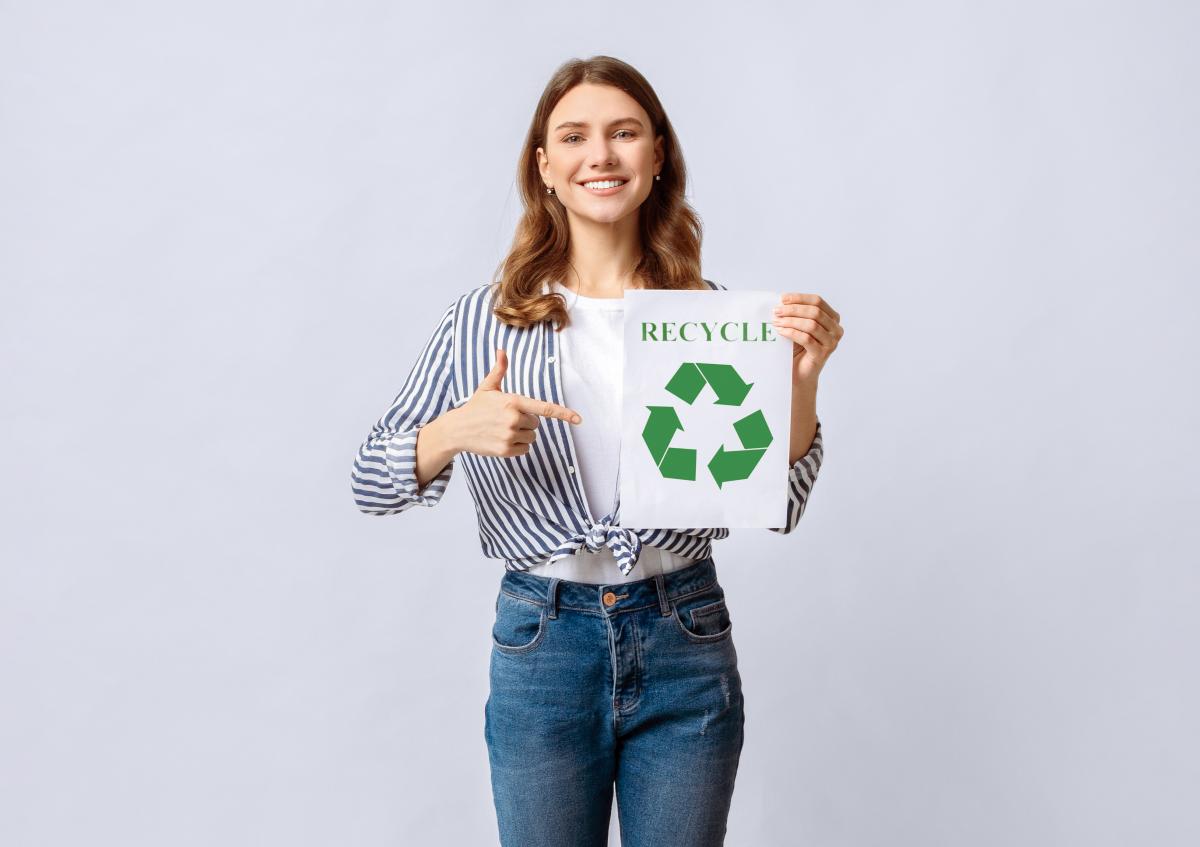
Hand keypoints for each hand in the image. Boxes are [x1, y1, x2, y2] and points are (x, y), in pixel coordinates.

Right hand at [449, 348, 582, 457]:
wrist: (457, 429)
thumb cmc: (475, 407)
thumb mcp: (487, 387)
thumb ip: (499, 369)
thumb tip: (502, 350)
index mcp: (513, 401)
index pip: (543, 408)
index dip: (563, 414)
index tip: (578, 419)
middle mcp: (513, 419)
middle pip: (536, 423)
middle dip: (525, 421)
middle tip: (506, 419)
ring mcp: (509, 436)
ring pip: (531, 438)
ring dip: (522, 435)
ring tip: (503, 429)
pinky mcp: (505, 450)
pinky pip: (524, 450)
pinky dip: (517, 447)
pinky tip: (502, 439)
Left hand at [772, 293, 843, 388]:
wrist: (798, 374)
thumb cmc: (797, 349)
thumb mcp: (798, 326)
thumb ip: (796, 313)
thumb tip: (781, 300)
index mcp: (832, 318)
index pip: (817, 301)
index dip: (799, 298)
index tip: (782, 298)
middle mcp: (836, 329)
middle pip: (815, 312)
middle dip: (793, 309)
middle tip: (776, 311)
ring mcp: (831, 342)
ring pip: (811, 324)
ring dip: (791, 320)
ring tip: (776, 321)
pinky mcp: (823, 354)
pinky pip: (806, 338)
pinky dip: (791, 332)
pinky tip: (780, 331)